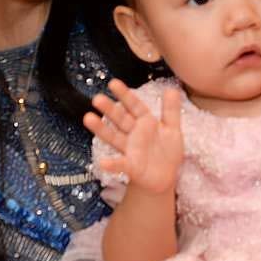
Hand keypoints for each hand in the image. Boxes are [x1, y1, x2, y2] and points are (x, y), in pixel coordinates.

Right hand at [84, 80, 183, 194]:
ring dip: (101, 129)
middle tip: (96, 98)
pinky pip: (120, 164)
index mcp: (145, 122)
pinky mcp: (131, 166)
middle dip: (109, 109)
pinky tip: (103, 162)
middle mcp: (134, 134)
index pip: (134, 106)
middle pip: (121, 119)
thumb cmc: (167, 151)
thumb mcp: (172, 129)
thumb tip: (171, 88)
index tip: (113, 83)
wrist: (165, 177)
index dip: (125, 95)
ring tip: (88, 118)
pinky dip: (112, 164)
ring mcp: (130, 149)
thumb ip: (171, 110)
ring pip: (114, 137)